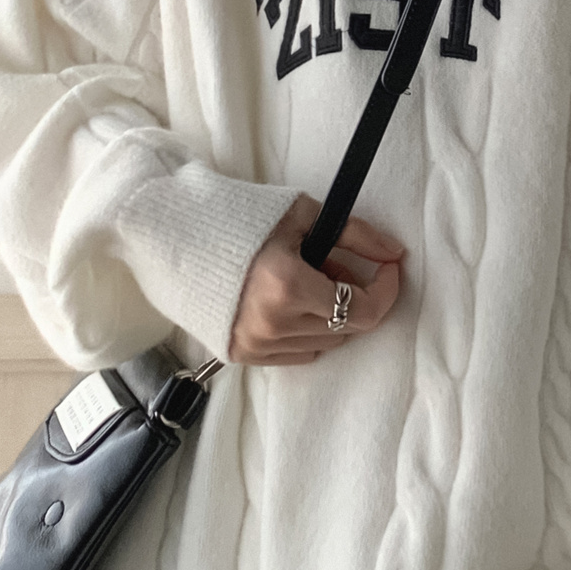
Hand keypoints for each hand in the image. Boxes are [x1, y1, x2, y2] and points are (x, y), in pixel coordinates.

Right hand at [229, 193, 404, 365]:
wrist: (175, 237)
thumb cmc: (238, 219)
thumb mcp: (302, 215)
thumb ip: (356, 235)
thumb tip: (395, 253)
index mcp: (289, 288)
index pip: (363, 310)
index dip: (386, 290)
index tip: (388, 268)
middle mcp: (274, 325)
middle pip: (347, 329)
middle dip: (355, 298)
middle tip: (337, 266)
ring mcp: (256, 344)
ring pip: (325, 343)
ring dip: (330, 315)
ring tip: (307, 280)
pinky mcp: (242, 354)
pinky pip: (298, 353)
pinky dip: (307, 330)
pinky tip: (288, 301)